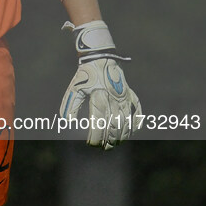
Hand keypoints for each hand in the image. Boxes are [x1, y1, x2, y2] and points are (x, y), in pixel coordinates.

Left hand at [60, 20, 140, 149]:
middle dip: (110, 140)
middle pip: (114, 126)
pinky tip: (134, 130)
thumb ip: (70, 106)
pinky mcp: (129, 93)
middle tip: (105, 149)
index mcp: (99, 99)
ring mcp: (123, 97)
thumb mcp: (74, 88)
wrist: (100, 56)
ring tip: (116, 144)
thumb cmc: (85, 74)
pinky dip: (138, 120)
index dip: (96, 137)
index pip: (99, 124)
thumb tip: (67, 123)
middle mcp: (113, 100)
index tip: (91, 145)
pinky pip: (137, 108)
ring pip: (127, 121)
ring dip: (123, 134)